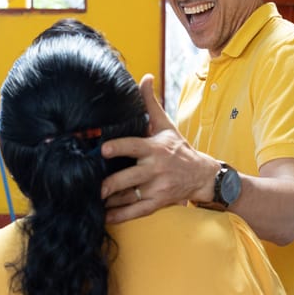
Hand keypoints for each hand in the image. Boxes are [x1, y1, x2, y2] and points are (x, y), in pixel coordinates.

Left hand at [100, 75, 217, 222]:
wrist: (202, 175)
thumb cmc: (179, 148)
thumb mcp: (166, 125)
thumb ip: (151, 103)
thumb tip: (145, 77)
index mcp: (155, 149)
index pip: (135, 147)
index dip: (119, 148)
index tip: (103, 150)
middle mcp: (156, 169)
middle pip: (129, 177)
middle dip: (111, 184)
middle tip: (94, 186)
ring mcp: (157, 188)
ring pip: (130, 196)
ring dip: (110, 201)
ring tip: (92, 200)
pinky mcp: (158, 202)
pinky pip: (136, 211)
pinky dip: (120, 216)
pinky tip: (105, 217)